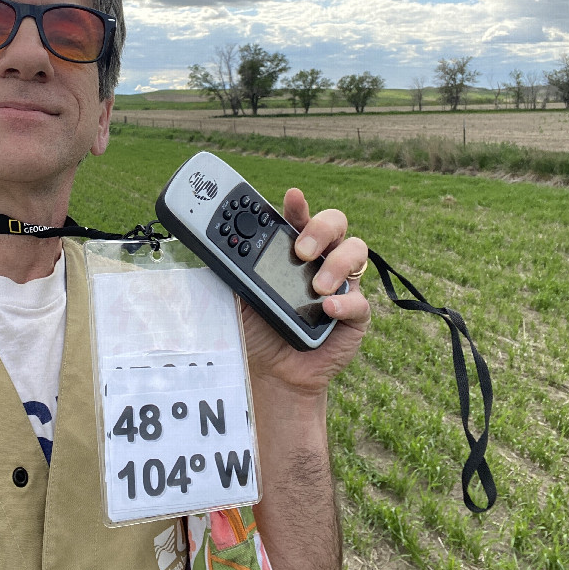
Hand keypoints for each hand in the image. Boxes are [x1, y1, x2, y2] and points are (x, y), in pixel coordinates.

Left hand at [241, 188, 370, 395]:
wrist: (269, 373)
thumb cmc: (253, 329)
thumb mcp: (234, 295)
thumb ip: (228, 268)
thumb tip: (208, 243)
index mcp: (292, 249)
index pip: (298, 218)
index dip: (297, 205)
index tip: (292, 196)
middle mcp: (321, 259)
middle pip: (334, 223)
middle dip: (320, 228)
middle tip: (301, 250)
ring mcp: (341, 285)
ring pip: (356, 250)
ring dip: (337, 263)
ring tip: (316, 285)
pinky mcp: (354, 315)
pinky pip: (360, 301)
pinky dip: (345, 302)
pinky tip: (327, 308)